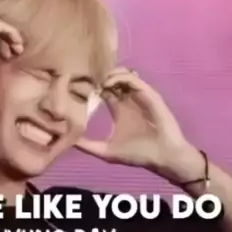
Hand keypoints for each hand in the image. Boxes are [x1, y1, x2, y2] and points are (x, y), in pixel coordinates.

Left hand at [75, 67, 195, 176]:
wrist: (162, 157)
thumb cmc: (137, 154)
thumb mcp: (106, 151)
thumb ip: (88, 146)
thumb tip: (69, 142)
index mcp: (119, 110)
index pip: (105, 91)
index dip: (93, 87)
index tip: (79, 88)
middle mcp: (128, 100)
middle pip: (113, 79)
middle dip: (100, 76)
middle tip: (86, 78)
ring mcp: (139, 96)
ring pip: (123, 75)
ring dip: (109, 74)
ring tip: (96, 81)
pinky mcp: (149, 95)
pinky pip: (134, 80)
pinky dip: (120, 78)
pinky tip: (107, 84)